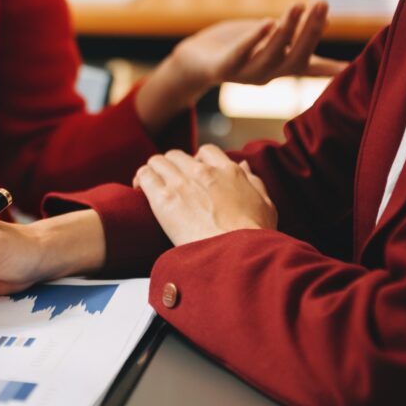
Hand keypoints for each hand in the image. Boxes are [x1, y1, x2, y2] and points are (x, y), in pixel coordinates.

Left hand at [133, 145, 277, 245]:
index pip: (206, 151)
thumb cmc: (254, 236)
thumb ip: (254, 180)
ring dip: (154, 170)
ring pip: (158, 161)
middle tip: (170, 182)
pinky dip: (141, 179)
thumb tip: (243, 165)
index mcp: (229, 171)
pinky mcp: (163, 199)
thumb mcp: (266, 204)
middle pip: (177, 155)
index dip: (197, 160)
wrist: (235, 254)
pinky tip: (139, 188)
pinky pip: (145, 175)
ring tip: (151, 184)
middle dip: (172, 166)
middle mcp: (203, 172)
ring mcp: (181, 183)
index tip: (193, 172)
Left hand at [171, 1, 344, 89]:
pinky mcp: (222, 68)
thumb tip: (328, 22)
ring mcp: (244, 73)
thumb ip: (295, 36)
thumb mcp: (269, 40)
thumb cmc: (233, 49)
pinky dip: (254, 39)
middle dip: (310, 32)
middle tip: (323, 4)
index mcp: (279, 67)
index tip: (355, 65)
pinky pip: (240, 55)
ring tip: (299, 5)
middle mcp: (266, 74)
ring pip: (271, 55)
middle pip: (295, 57)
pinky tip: (267, 22)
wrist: (192, 62)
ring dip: (287, 30)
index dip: (332, 67)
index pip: (310, 67)